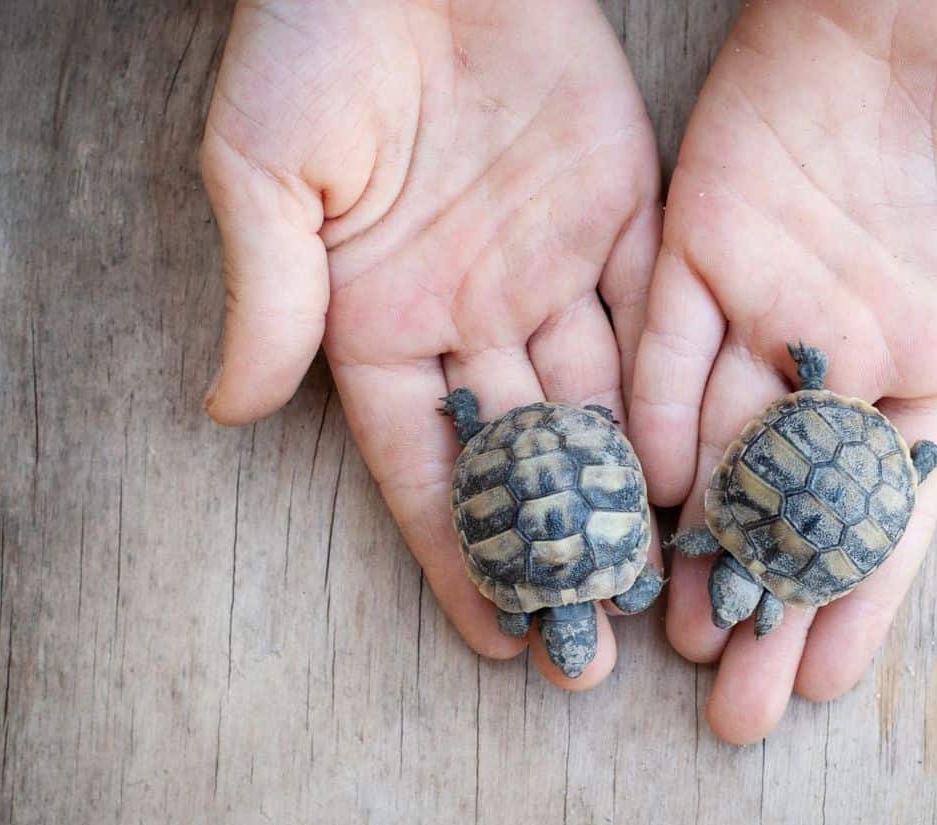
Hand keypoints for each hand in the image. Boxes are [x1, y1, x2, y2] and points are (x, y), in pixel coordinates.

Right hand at [200, 1, 661, 687]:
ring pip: (600, 403)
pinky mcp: (623, 209)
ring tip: (666, 587)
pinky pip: (656, 317)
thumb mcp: (262, 169)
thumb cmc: (311, 35)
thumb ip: (268, 295)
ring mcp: (550, 264)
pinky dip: (681, 391)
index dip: (459, 549)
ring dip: (630, 494)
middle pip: (523, 453)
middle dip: (557, 550)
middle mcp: (470, 308)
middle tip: (594, 651)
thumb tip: (228, 414)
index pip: (424, 460)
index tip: (496, 638)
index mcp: (378, 317)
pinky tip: (708, 466)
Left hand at [629, 0, 936, 741]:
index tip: (833, 685)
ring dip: (699, 538)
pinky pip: (666, 347)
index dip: (865, 595)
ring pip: (719, 443)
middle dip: (768, 601)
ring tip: (678, 638)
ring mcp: (766, 297)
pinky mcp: (699, 241)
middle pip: (796, 500)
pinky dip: (652, 417)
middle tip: (735, 712)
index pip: (893, 501)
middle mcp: (843, 342)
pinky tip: (645, 499)